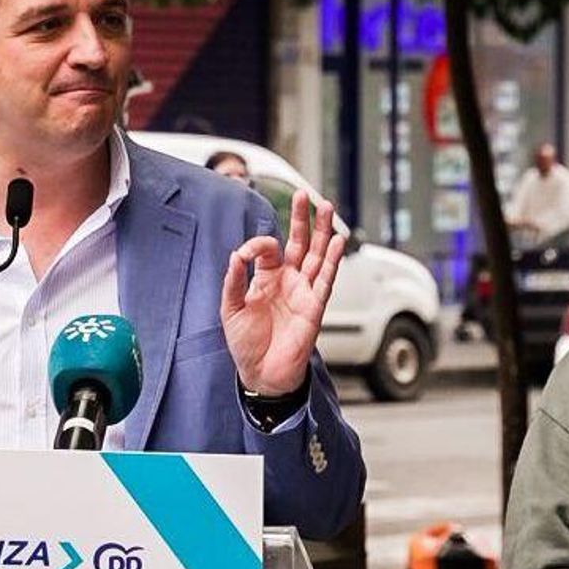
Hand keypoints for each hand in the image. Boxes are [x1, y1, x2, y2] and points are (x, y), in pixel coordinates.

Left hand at [221, 190, 345, 397]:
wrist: (262, 374)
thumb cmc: (246, 344)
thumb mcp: (231, 309)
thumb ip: (234, 281)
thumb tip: (236, 255)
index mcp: (267, 278)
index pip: (269, 248)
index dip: (257, 245)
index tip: (244, 255)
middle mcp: (288, 281)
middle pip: (299, 242)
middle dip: (301, 218)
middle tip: (304, 194)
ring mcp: (303, 292)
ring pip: (316, 255)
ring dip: (322, 232)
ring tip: (326, 206)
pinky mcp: (314, 307)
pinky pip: (325, 280)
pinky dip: (332, 261)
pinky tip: (338, 240)